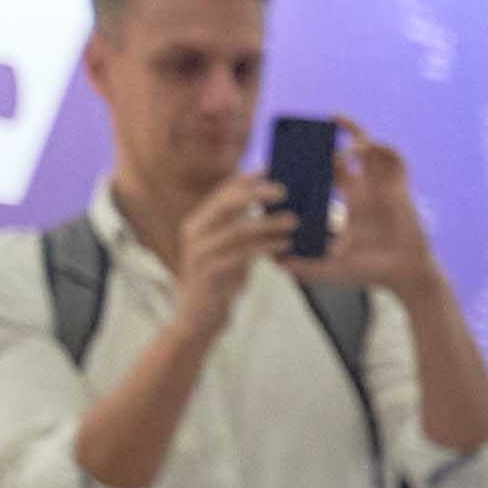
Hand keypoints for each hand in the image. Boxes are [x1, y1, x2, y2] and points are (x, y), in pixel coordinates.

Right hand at [171, 169, 291, 302]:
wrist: (199, 319)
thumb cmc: (221, 282)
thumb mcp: (232, 250)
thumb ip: (244, 229)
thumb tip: (276, 208)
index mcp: (199, 222)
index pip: (222, 192)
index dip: (246, 179)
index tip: (270, 168)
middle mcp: (194, 232)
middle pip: (225, 203)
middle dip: (255, 193)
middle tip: (284, 190)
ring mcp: (198, 252)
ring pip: (236, 229)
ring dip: (268, 223)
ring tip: (294, 221)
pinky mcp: (207, 272)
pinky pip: (240, 255)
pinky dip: (265, 248)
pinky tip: (284, 245)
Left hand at [295, 130, 439, 294]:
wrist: (404, 276)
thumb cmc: (371, 271)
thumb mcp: (330, 268)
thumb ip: (305, 267)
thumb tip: (275, 263)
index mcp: (351, 202)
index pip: (329, 171)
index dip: (313, 159)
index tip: (294, 152)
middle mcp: (366, 189)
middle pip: (346, 152)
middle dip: (328, 137)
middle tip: (309, 128)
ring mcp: (383, 186)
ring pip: (370, 147)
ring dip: (354, 133)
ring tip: (334, 123)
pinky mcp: (400, 187)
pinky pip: (395, 157)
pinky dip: (379, 146)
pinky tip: (358, 148)